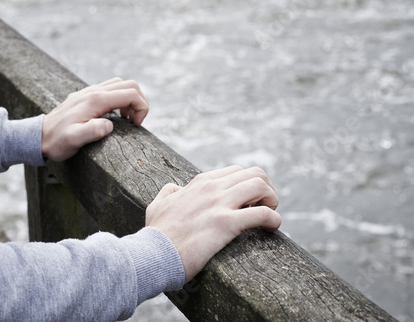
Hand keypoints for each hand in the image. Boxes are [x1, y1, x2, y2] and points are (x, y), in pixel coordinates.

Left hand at [41, 77, 148, 160]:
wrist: (38, 136)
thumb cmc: (57, 141)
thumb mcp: (74, 140)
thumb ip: (93, 131)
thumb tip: (109, 125)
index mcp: (95, 100)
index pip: (130, 93)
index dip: (141, 108)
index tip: (136, 125)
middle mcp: (93, 91)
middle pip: (129, 84)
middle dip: (139, 101)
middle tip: (135, 121)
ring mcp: (89, 92)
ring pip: (120, 84)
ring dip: (130, 99)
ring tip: (127, 118)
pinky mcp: (86, 96)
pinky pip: (110, 89)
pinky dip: (120, 99)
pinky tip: (115, 115)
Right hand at [146, 165, 280, 282]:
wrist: (153, 254)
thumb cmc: (156, 234)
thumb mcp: (157, 205)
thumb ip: (168, 192)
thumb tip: (175, 188)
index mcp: (200, 183)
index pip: (235, 172)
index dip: (248, 185)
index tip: (249, 203)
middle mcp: (211, 188)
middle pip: (254, 174)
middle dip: (266, 189)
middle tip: (265, 207)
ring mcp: (219, 204)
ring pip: (260, 185)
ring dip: (272, 199)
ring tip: (270, 215)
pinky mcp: (225, 224)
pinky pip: (262, 214)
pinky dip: (274, 219)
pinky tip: (272, 228)